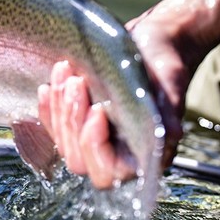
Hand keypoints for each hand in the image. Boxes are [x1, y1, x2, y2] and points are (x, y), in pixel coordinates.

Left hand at [38, 14, 188, 187]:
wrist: (151, 47)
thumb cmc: (164, 67)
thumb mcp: (171, 85)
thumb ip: (169, 111)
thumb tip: (170, 133)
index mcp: (141, 157)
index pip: (108, 172)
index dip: (94, 146)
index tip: (96, 110)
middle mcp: (114, 155)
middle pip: (77, 159)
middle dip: (72, 120)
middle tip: (76, 83)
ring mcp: (92, 142)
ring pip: (62, 141)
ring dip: (59, 107)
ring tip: (65, 72)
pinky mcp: (76, 125)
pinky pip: (53, 127)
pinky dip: (48, 107)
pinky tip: (48, 86)